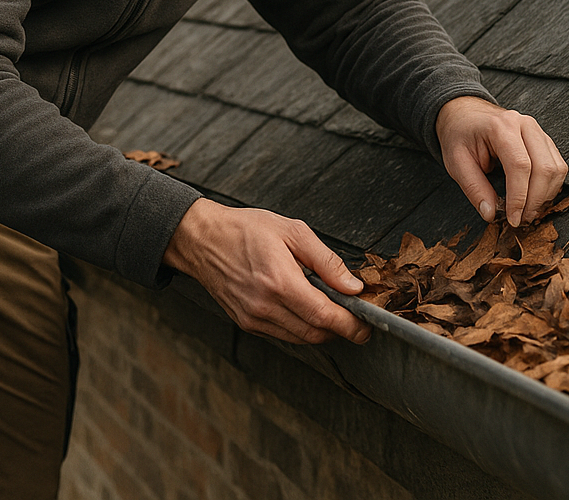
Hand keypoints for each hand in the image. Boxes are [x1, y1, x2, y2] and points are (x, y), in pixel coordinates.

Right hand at [162, 198, 370, 345]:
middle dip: (340, 330)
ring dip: (321, 330)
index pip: (325, 317)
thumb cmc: (245, 230)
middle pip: (316, 334)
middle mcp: (265, 306)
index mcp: (280, 282)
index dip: (351, 325)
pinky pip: (283, 335)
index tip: (366, 326)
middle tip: (354, 317)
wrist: (202, 240)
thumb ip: (326, 261)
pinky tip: (303, 308)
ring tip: (329, 309)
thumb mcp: (292, 231)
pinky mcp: (246, 323)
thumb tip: (352, 285)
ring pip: (300, 339)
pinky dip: (300, 328)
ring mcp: (253, 318)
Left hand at [437, 96, 566, 226]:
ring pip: (556, 168)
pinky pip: (557, 165)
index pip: (520, 166)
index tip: (513, 218)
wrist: (465, 113)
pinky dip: (550, 186)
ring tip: (528, 212)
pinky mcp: (544, 139)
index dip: (519, 197)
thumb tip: (491, 214)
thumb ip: (474, 188)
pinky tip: (535, 198)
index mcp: (501, 127)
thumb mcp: (456, 162)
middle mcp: (525, 125)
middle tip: (521, 219)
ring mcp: (537, 130)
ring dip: (546, 195)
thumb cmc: (459, 135)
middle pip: (544, 168)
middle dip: (535, 200)